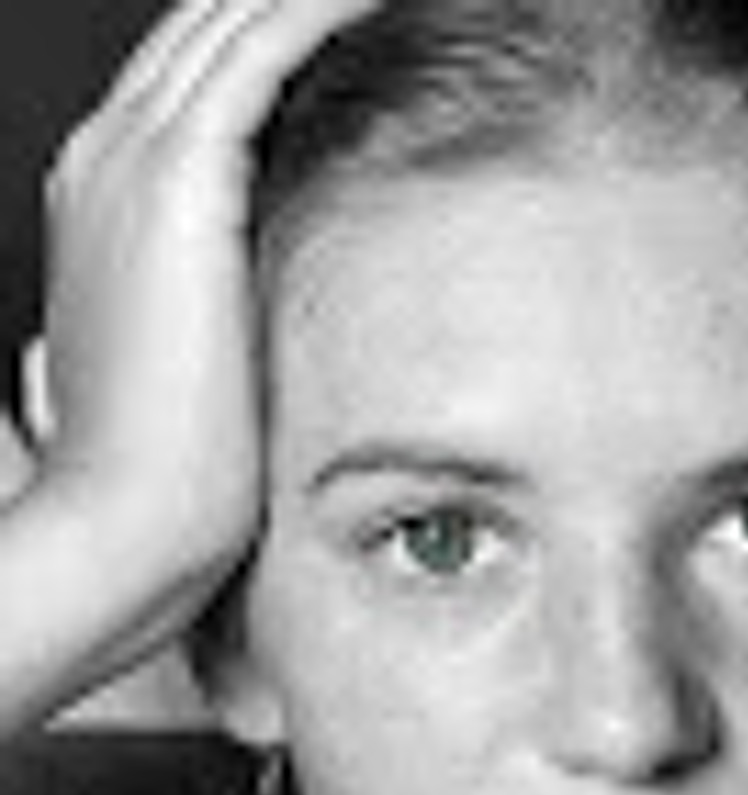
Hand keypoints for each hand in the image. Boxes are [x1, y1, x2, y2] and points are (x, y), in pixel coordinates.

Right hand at [43, 0, 380, 563]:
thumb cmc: (178, 462)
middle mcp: (114, 158)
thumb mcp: (206, 357)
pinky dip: (323, 7)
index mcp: (119, 198)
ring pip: (236, 18)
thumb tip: (270, 307)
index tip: (362, 14)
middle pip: (215, 23)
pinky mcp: (176, 180)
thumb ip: (227, 300)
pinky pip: (259, 50)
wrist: (127, 520)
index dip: (281, 29)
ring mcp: (135, 161)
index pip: (207, 74)